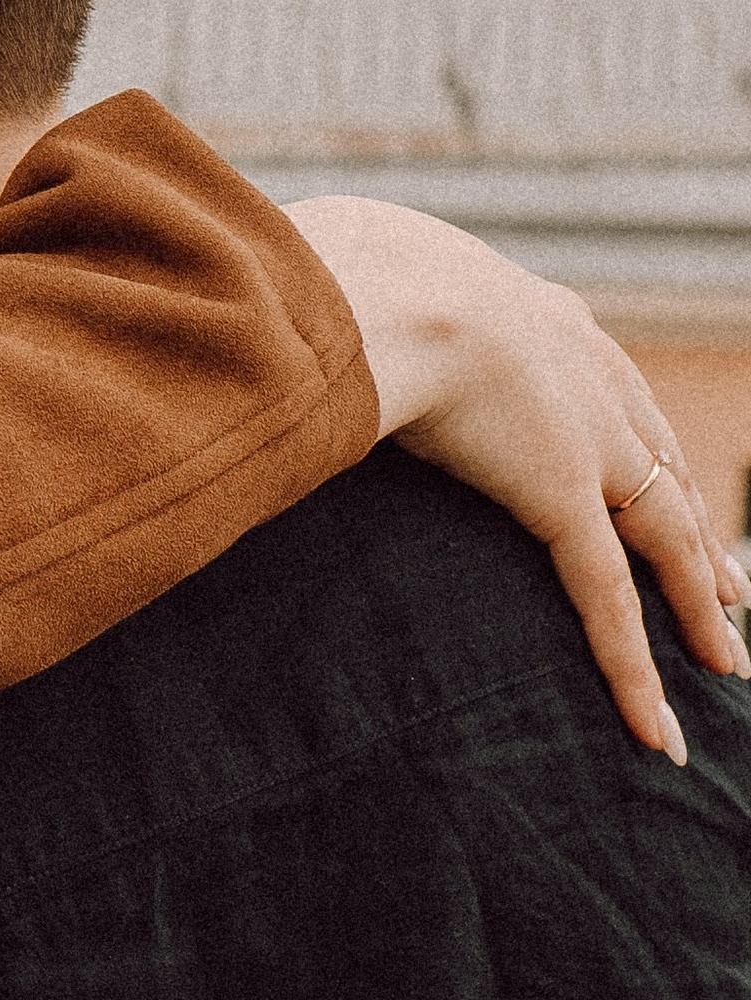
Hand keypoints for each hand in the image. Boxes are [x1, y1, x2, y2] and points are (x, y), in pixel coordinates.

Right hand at [291, 196, 746, 763]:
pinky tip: (658, 729)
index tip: (657, 474)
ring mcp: (585, 436)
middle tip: (729, 588)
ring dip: (696, 602)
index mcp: (542, 317)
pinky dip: (634, 669)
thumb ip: (356, 313)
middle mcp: (586, 372)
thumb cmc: (346, 270)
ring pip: (663, 537)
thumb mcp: (369, 280)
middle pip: (661, 465)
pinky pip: (608, 598)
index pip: (613, 392)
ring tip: (722, 659)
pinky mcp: (562, 496)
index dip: (640, 445)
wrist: (378, 283)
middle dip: (696, 529)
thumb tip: (292, 321)